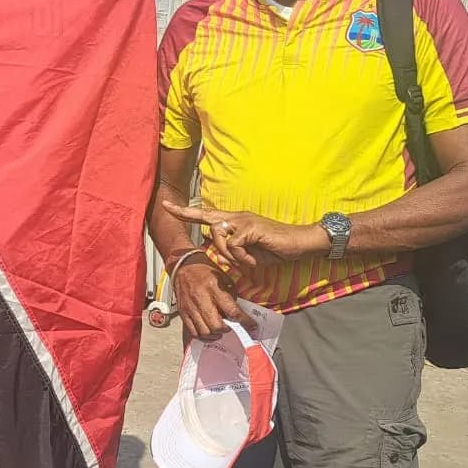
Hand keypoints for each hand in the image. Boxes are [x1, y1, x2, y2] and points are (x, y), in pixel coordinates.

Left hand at [162, 201, 312, 269]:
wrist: (300, 243)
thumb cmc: (276, 248)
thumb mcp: (250, 254)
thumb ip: (234, 253)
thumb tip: (220, 256)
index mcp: (236, 222)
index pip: (207, 215)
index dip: (187, 212)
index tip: (168, 206)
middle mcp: (237, 217)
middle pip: (207, 219)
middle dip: (185, 213)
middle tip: (167, 207)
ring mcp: (244, 220)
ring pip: (219, 236)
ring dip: (229, 255)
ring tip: (245, 261)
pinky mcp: (251, 227)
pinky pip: (234, 245)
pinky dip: (242, 258)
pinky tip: (253, 261)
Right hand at [172, 259, 244, 339]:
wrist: (183, 268)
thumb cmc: (205, 272)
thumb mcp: (222, 278)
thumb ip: (230, 295)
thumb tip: (238, 313)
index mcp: (213, 288)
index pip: (231, 310)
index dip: (244, 321)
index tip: (251, 325)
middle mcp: (201, 299)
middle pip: (217, 326)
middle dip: (227, 329)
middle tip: (231, 326)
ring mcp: (190, 307)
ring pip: (205, 332)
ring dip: (215, 335)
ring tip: (220, 331)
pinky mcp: (183, 313)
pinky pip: (194, 332)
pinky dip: (203, 336)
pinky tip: (209, 332)